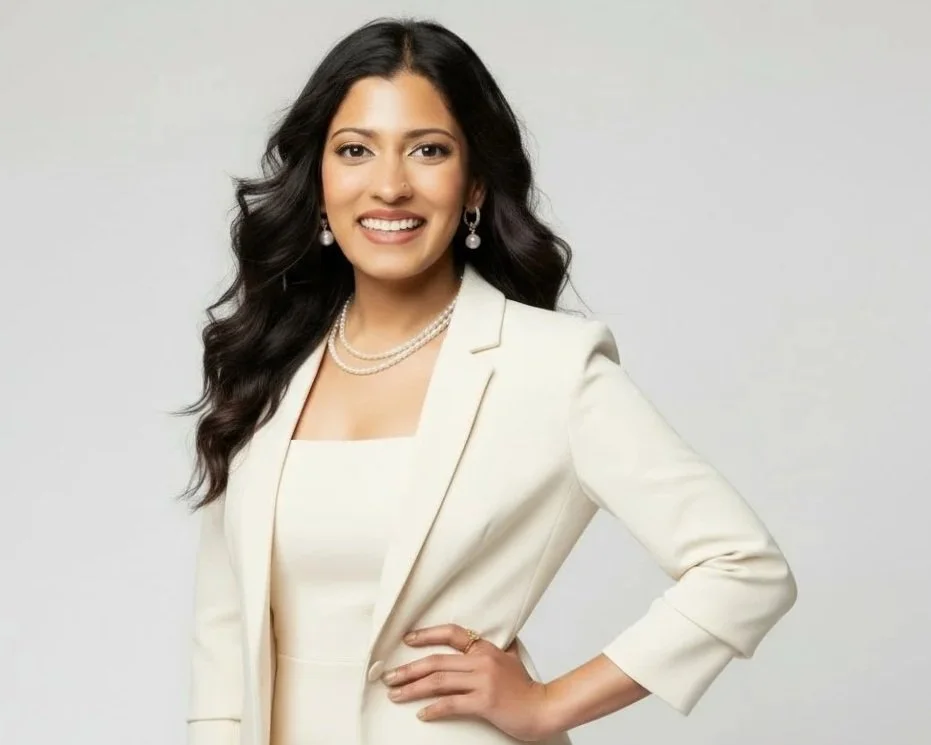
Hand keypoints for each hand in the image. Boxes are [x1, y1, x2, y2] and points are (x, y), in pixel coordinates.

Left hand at [381, 623, 557, 741]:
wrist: (543, 708)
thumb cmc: (526, 687)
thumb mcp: (512, 659)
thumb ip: (498, 648)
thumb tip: (492, 638)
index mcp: (486, 649)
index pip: (452, 634)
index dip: (427, 635)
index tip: (407, 640)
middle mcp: (482, 661)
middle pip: (437, 661)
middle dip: (409, 669)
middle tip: (389, 676)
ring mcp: (483, 681)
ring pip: (439, 682)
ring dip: (413, 688)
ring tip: (396, 695)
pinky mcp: (484, 702)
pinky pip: (451, 704)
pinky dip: (433, 709)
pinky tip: (421, 714)